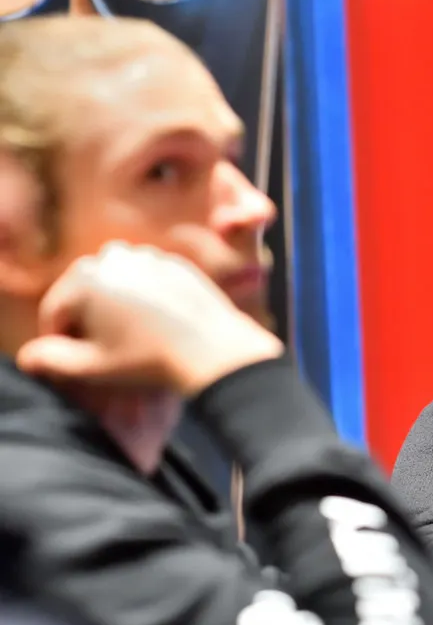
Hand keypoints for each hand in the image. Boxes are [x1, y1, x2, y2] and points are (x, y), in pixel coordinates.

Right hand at [16, 242, 282, 394]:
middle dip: (87, 321)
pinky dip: (144, 299)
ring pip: (115, 285)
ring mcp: (146, 256)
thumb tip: (28, 356)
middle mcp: (111, 258)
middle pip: (84, 294)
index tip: (77, 363)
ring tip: (131, 339)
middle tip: (106, 352)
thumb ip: (52, 361)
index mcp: (83, 279)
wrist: (213, 348)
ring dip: (114, 307)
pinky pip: (146, 282)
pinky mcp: (174, 263)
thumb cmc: (148, 360)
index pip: (55, 312)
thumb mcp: (93, 368)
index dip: (61, 341)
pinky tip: (156, 325)